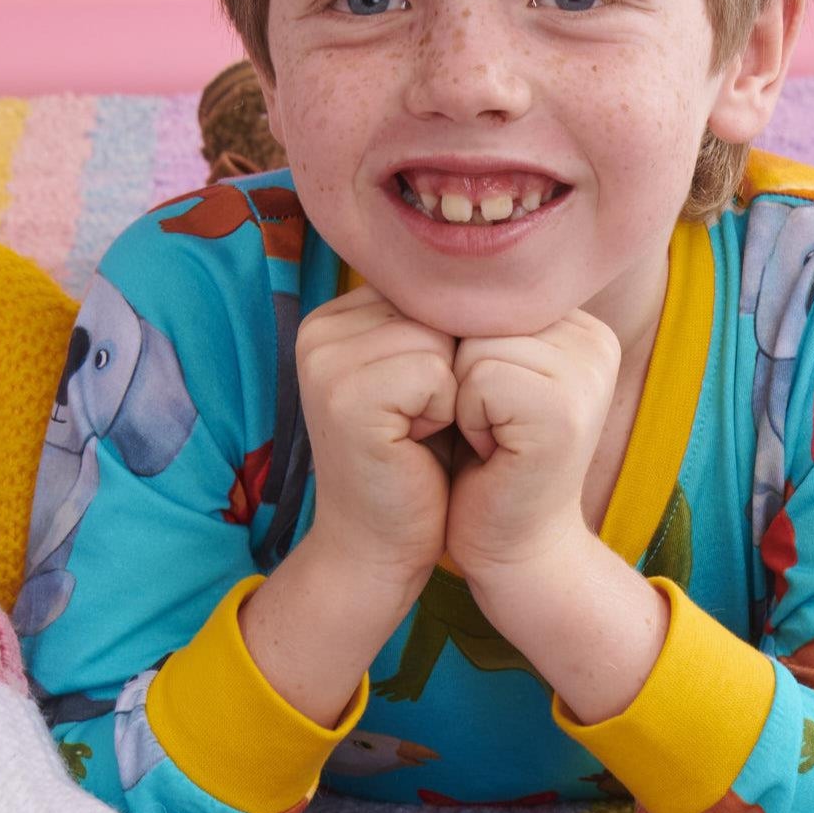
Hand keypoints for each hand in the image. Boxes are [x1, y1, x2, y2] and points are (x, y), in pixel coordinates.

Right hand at [294, 283, 458, 586]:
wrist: (382, 548)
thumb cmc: (420, 463)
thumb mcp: (429, 375)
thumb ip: (437, 318)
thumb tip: (495, 264)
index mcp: (337, 315)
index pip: (431, 286)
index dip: (456, 344)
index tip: (429, 397)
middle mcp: (319, 328)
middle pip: (437, 305)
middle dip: (455, 364)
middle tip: (426, 419)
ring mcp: (324, 359)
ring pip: (439, 335)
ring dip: (453, 390)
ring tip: (421, 430)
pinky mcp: (343, 394)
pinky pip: (435, 371)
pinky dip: (446, 410)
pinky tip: (417, 442)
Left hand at [443, 309, 619, 578]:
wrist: (510, 546)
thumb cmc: (482, 460)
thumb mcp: (483, 371)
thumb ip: (477, 317)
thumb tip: (426, 259)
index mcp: (577, 322)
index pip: (483, 293)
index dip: (457, 349)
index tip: (485, 402)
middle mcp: (594, 337)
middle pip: (477, 314)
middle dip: (457, 373)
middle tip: (486, 425)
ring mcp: (588, 371)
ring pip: (474, 344)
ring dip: (460, 398)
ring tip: (489, 436)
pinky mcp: (566, 409)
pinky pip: (478, 378)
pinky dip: (467, 418)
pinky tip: (492, 451)